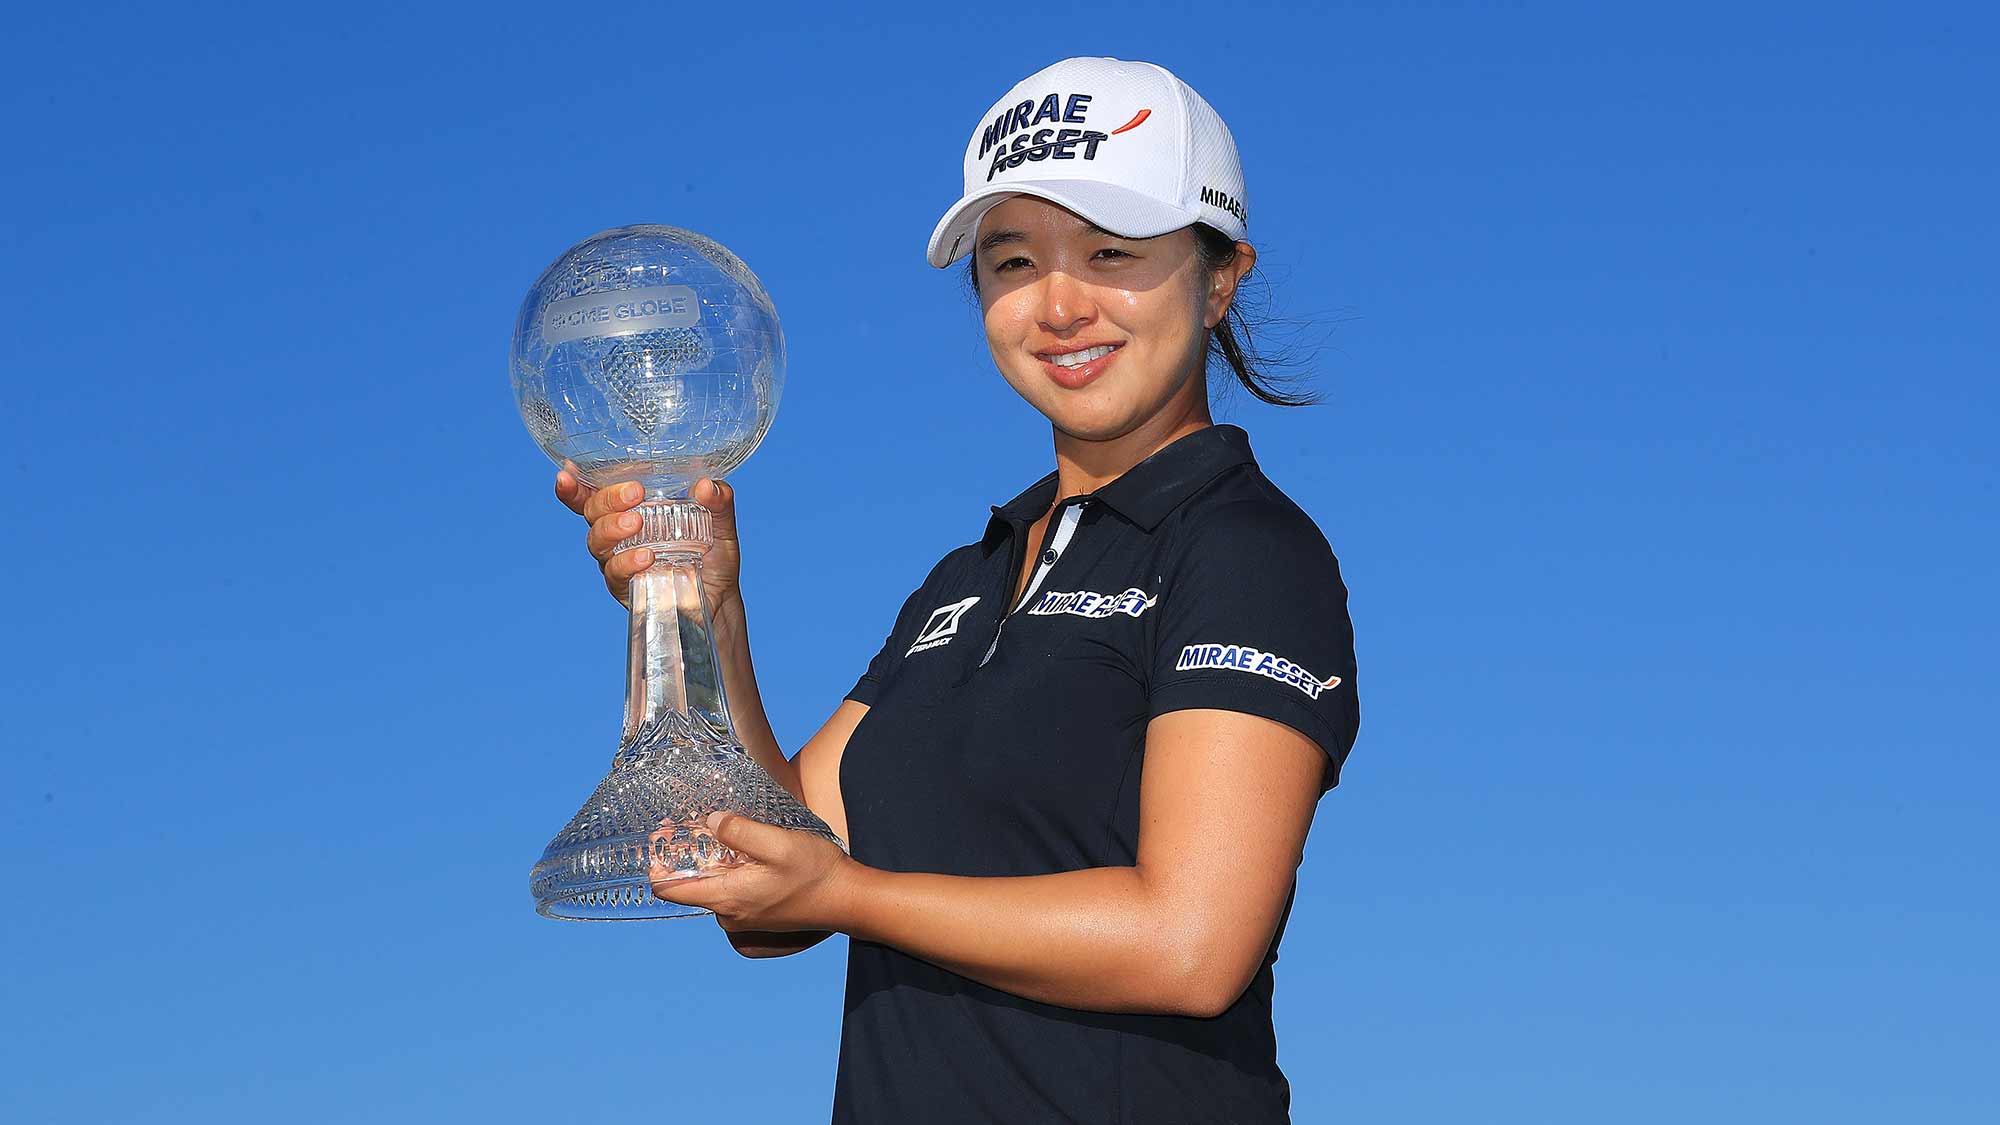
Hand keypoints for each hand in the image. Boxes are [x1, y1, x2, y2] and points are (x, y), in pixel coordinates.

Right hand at [555, 464, 743, 612]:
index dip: (575, 484)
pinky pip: (615, 572)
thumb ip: (718, 501)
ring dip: (612, 527)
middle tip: (634, 493)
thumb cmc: (713, 554)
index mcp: (632, 509)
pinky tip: (645, 556)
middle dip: (607, 499)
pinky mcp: (625, 586)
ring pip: (597, 540)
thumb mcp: (721, 522)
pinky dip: (627, 562)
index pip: (594, 493)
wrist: (721, 597)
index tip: (566, 471)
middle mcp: (618, 533)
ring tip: (636, 523)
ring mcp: (618, 560)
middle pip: (592, 512)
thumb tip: (707, 485)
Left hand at [650, 811, 859, 934]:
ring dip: (706, 858)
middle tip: (686, 821)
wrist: (848, 899)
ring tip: (712, 828)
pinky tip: (738, 846)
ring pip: (709, 884)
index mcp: (728, 899)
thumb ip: (741, 832)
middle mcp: (729, 913)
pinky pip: (727, 889)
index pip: (669, 889)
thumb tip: (710, 821)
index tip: (662, 836)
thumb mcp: (778, 844)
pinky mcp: (756, 910)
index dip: (657, 862)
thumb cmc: (816, 873)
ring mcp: (743, 915)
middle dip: (683, 853)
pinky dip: (724, 867)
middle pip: (688, 884)